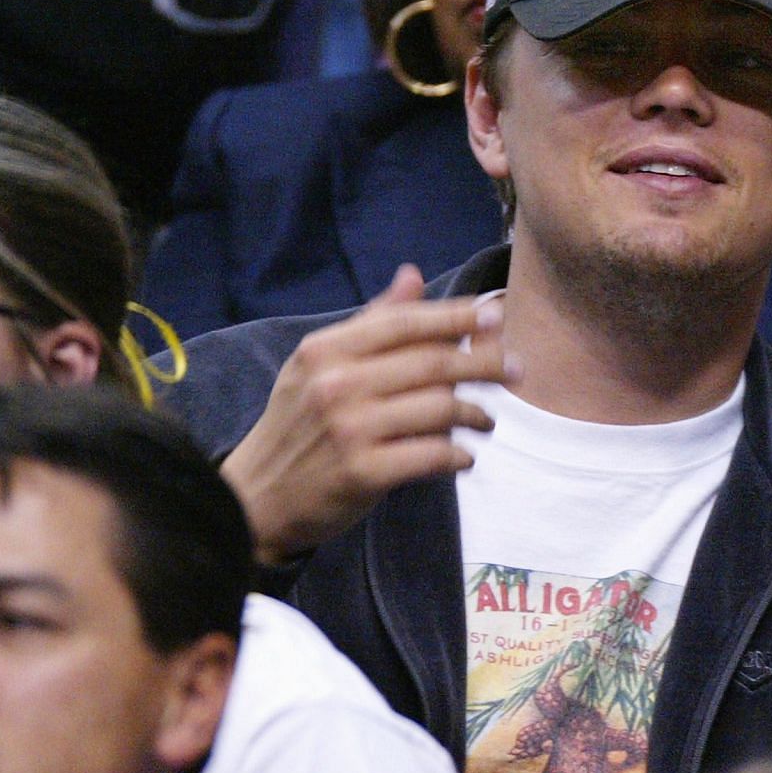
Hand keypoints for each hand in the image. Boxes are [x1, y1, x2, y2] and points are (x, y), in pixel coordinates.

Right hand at [221, 264, 512, 562]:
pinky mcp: (362, 472)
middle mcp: (337, 384)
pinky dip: (458, 455)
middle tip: (516, 370)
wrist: (256, 499)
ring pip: (440, 409)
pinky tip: (464, 457)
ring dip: (476, 414)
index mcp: (327, 349)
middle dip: (484, 364)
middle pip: (433, 364)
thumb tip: (414, 274)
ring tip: (486, 420)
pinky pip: (432, 455)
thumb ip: (372, 322)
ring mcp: (349, 429)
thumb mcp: (320, 365)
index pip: (405, 323)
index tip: (497, 317)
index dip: (457, 317)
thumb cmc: (299, 426)